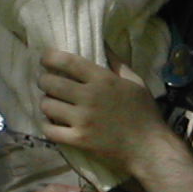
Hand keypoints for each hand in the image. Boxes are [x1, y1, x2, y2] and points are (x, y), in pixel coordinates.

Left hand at [38, 49, 165, 176]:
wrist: (148, 148)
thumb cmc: (144, 113)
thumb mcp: (135, 82)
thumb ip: (117, 62)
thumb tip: (102, 43)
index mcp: (103, 80)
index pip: (68, 62)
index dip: (50, 57)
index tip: (45, 58)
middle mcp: (89, 97)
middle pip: (51, 82)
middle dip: (44, 80)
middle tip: (47, 83)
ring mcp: (82, 120)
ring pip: (47, 106)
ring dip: (46, 103)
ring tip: (51, 104)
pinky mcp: (79, 140)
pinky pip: (50, 130)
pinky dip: (47, 126)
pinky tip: (52, 123)